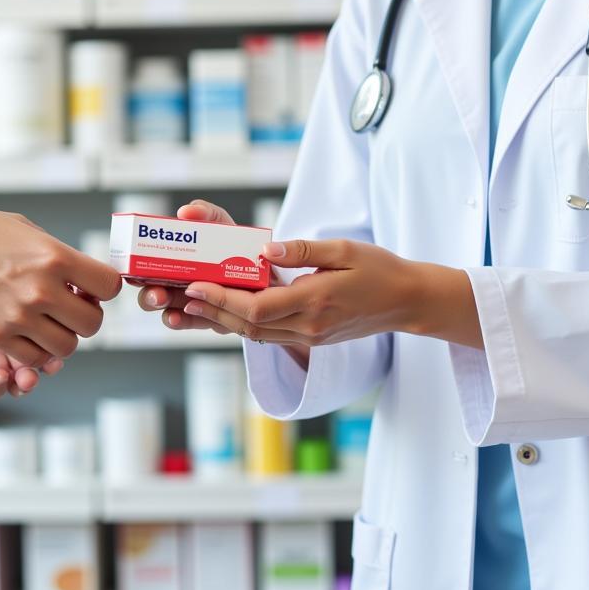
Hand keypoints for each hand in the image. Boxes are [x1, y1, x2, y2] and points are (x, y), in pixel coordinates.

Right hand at [0, 205, 121, 368]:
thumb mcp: (28, 230)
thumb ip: (60, 255)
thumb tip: (84, 277)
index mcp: (55, 257)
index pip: (109, 286)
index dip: (104, 288)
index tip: (91, 286)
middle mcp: (42, 289)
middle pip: (93, 324)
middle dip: (86, 316)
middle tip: (70, 307)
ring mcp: (19, 316)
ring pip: (67, 347)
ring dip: (63, 337)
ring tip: (49, 322)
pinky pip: (34, 358)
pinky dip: (37, 350)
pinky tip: (28, 332)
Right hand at [135, 199, 246, 333]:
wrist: (268, 271)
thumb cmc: (237, 245)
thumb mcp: (221, 224)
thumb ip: (205, 213)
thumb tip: (185, 212)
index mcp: (175, 259)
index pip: (147, 264)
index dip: (135, 268)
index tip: (132, 269)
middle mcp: (178, 281)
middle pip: (151, 290)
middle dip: (147, 293)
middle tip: (155, 291)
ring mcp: (191, 300)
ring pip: (165, 308)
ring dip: (161, 306)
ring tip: (163, 301)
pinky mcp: (206, 316)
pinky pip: (188, 321)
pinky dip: (179, 320)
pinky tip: (177, 317)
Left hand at [147, 229, 482, 348]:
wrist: (407, 301)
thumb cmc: (379, 270)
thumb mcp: (344, 250)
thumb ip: (304, 250)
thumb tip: (266, 251)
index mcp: (315, 302)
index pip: (257, 308)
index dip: (222, 300)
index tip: (195, 286)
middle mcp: (309, 326)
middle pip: (249, 326)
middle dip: (211, 312)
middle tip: (181, 297)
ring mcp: (311, 336)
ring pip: (256, 335)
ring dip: (223, 322)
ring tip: (193, 306)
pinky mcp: (312, 338)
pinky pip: (270, 336)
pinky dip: (244, 326)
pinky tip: (226, 313)